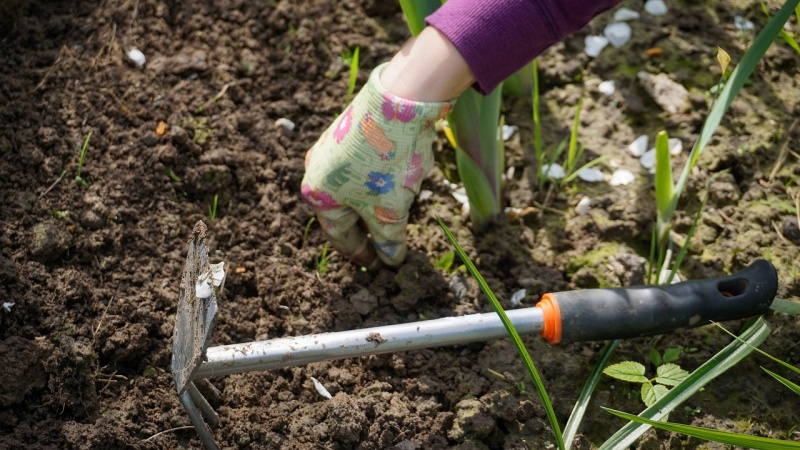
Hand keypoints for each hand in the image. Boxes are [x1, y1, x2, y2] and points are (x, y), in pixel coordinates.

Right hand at [301, 64, 451, 267]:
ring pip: (357, 189)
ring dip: (377, 203)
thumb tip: (391, 260)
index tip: (380, 266)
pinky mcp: (350, 132)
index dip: (363, 255)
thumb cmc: (387, 162)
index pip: (341, 237)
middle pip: (346, 212)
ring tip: (401, 211)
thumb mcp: (389, 211)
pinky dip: (381, 181)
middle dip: (370, 228)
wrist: (399, 100)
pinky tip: (402, 179)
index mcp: (318, 195)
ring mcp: (332, 149)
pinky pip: (364, 167)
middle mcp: (317, 171)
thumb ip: (388, 240)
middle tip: (388, 245)